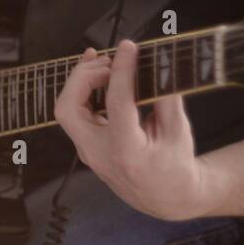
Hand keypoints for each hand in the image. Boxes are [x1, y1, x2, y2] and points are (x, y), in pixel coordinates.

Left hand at [53, 40, 209, 219]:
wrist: (165, 197)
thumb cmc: (175, 166)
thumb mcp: (178, 131)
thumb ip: (166, 98)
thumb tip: (157, 63)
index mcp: (126, 151)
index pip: (115, 102)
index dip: (121, 70)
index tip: (128, 48)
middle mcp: (99, 153)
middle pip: (69, 108)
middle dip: (83, 76)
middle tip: (110, 60)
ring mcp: (87, 151)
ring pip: (65, 110)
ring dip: (80, 81)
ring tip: (104, 61)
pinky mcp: (85, 145)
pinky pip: (74, 114)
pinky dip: (81, 90)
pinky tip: (95, 71)